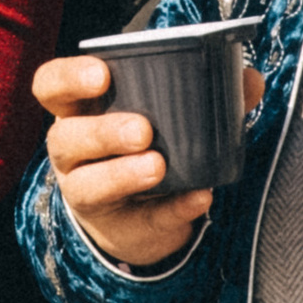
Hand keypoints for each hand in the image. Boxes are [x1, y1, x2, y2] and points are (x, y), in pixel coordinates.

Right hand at [33, 50, 259, 267]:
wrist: (142, 213)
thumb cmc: (147, 143)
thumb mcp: (166, 114)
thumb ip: (207, 93)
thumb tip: (251, 79)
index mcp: (78, 109)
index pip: (51, 86)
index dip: (68, 79)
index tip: (102, 75)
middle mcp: (72, 151)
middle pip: (65, 138)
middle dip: (101, 132)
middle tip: (143, 129)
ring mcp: (87, 192)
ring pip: (87, 185)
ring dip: (122, 175)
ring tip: (158, 166)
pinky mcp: (119, 227)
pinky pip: (143, 220)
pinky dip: (173, 210)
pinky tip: (199, 198)